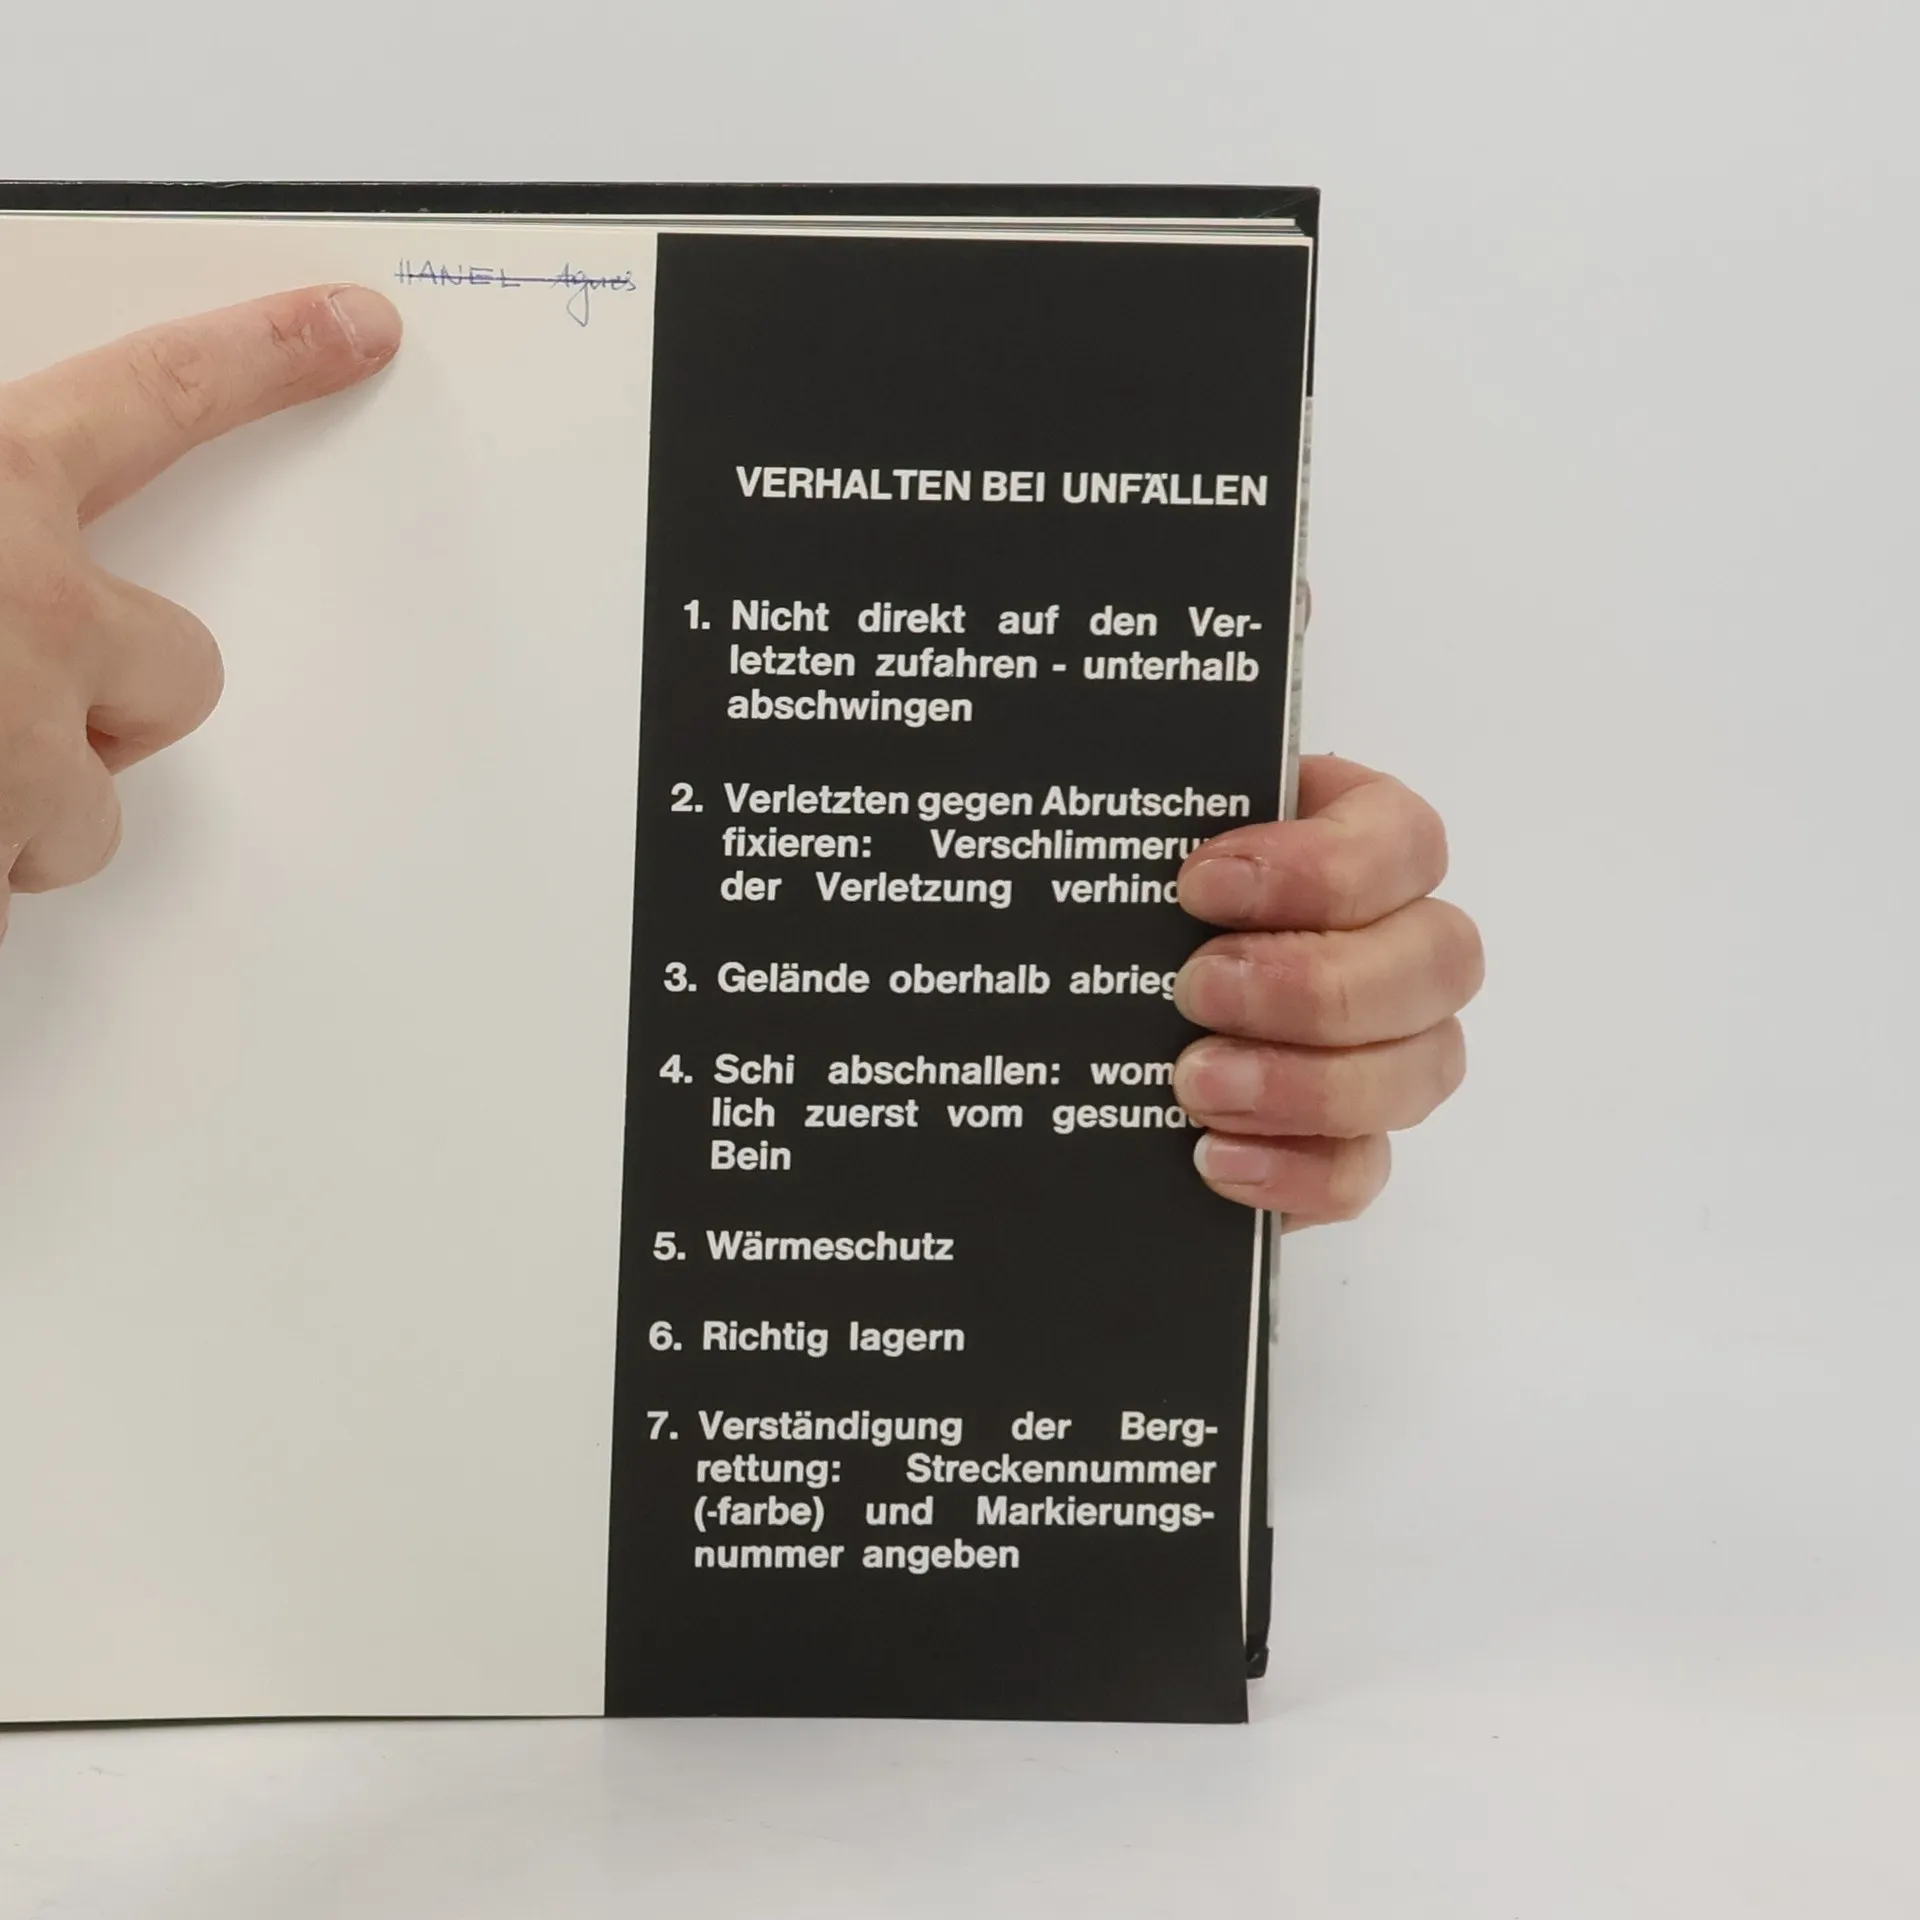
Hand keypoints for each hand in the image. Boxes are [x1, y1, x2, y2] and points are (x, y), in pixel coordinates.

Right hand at [0, 285, 401, 944]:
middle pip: (179, 672)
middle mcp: (23, 609)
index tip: (357, 327)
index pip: (156, 394)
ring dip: (9, 818)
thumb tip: (3, 506)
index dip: (265, 355)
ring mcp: (12, 748)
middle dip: (105, 708)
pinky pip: (4, 897)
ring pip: (82, 814)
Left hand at [1173, 754, 1483, 1226]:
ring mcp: (1390, 1051)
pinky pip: (1362, 1169)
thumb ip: (1161, 832)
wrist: (1073, 1020)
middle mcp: (1398, 943)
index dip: (1320, 866)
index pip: (1403, 840)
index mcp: (1361, 839)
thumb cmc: (1133, 903)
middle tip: (1197, 990)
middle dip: (1315, 983)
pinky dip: (1295, 1169)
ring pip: (1422, 1068)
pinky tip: (1213, 1155)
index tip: (1201, 885)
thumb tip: (1153, 844)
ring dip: (1310, 1082)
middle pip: (1438, 961)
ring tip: (1194, 1082)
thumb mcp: (1143, 848)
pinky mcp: (1347, 1142)